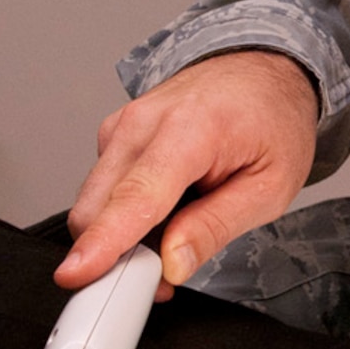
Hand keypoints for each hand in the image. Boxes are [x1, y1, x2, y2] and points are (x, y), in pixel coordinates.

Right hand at [55, 51, 318, 297]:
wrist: (263, 69)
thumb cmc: (273, 120)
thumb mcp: (271, 186)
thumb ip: (216, 226)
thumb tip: (172, 263)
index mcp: (191, 129)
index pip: (136, 195)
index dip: (104, 242)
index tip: (76, 273)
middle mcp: (145, 121)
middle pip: (99, 206)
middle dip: (114, 255)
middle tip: (160, 278)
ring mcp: (124, 124)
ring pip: (95, 201)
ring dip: (121, 235)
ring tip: (174, 236)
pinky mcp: (115, 133)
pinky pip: (103, 187)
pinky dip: (123, 212)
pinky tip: (163, 209)